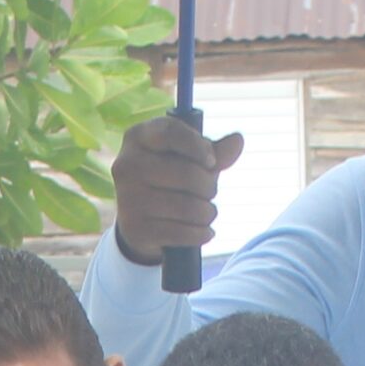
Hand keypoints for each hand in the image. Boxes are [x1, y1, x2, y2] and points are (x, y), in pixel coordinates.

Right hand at [111, 115, 244, 265]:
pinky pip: (180, 232)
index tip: (212, 161)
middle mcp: (127, 165)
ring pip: (186, 206)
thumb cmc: (169, 181)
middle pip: (186, 173)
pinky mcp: (135, 228)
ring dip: (207, 213)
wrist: (140, 222)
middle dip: (209, 186)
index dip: (198, 146)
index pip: (171, 132)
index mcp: (138, 137)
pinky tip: (206, 232)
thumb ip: (214, 151)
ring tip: (208, 213)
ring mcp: (128, 198)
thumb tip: (237, 141)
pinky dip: (201, 233)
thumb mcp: (189, 160)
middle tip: (210, 192)